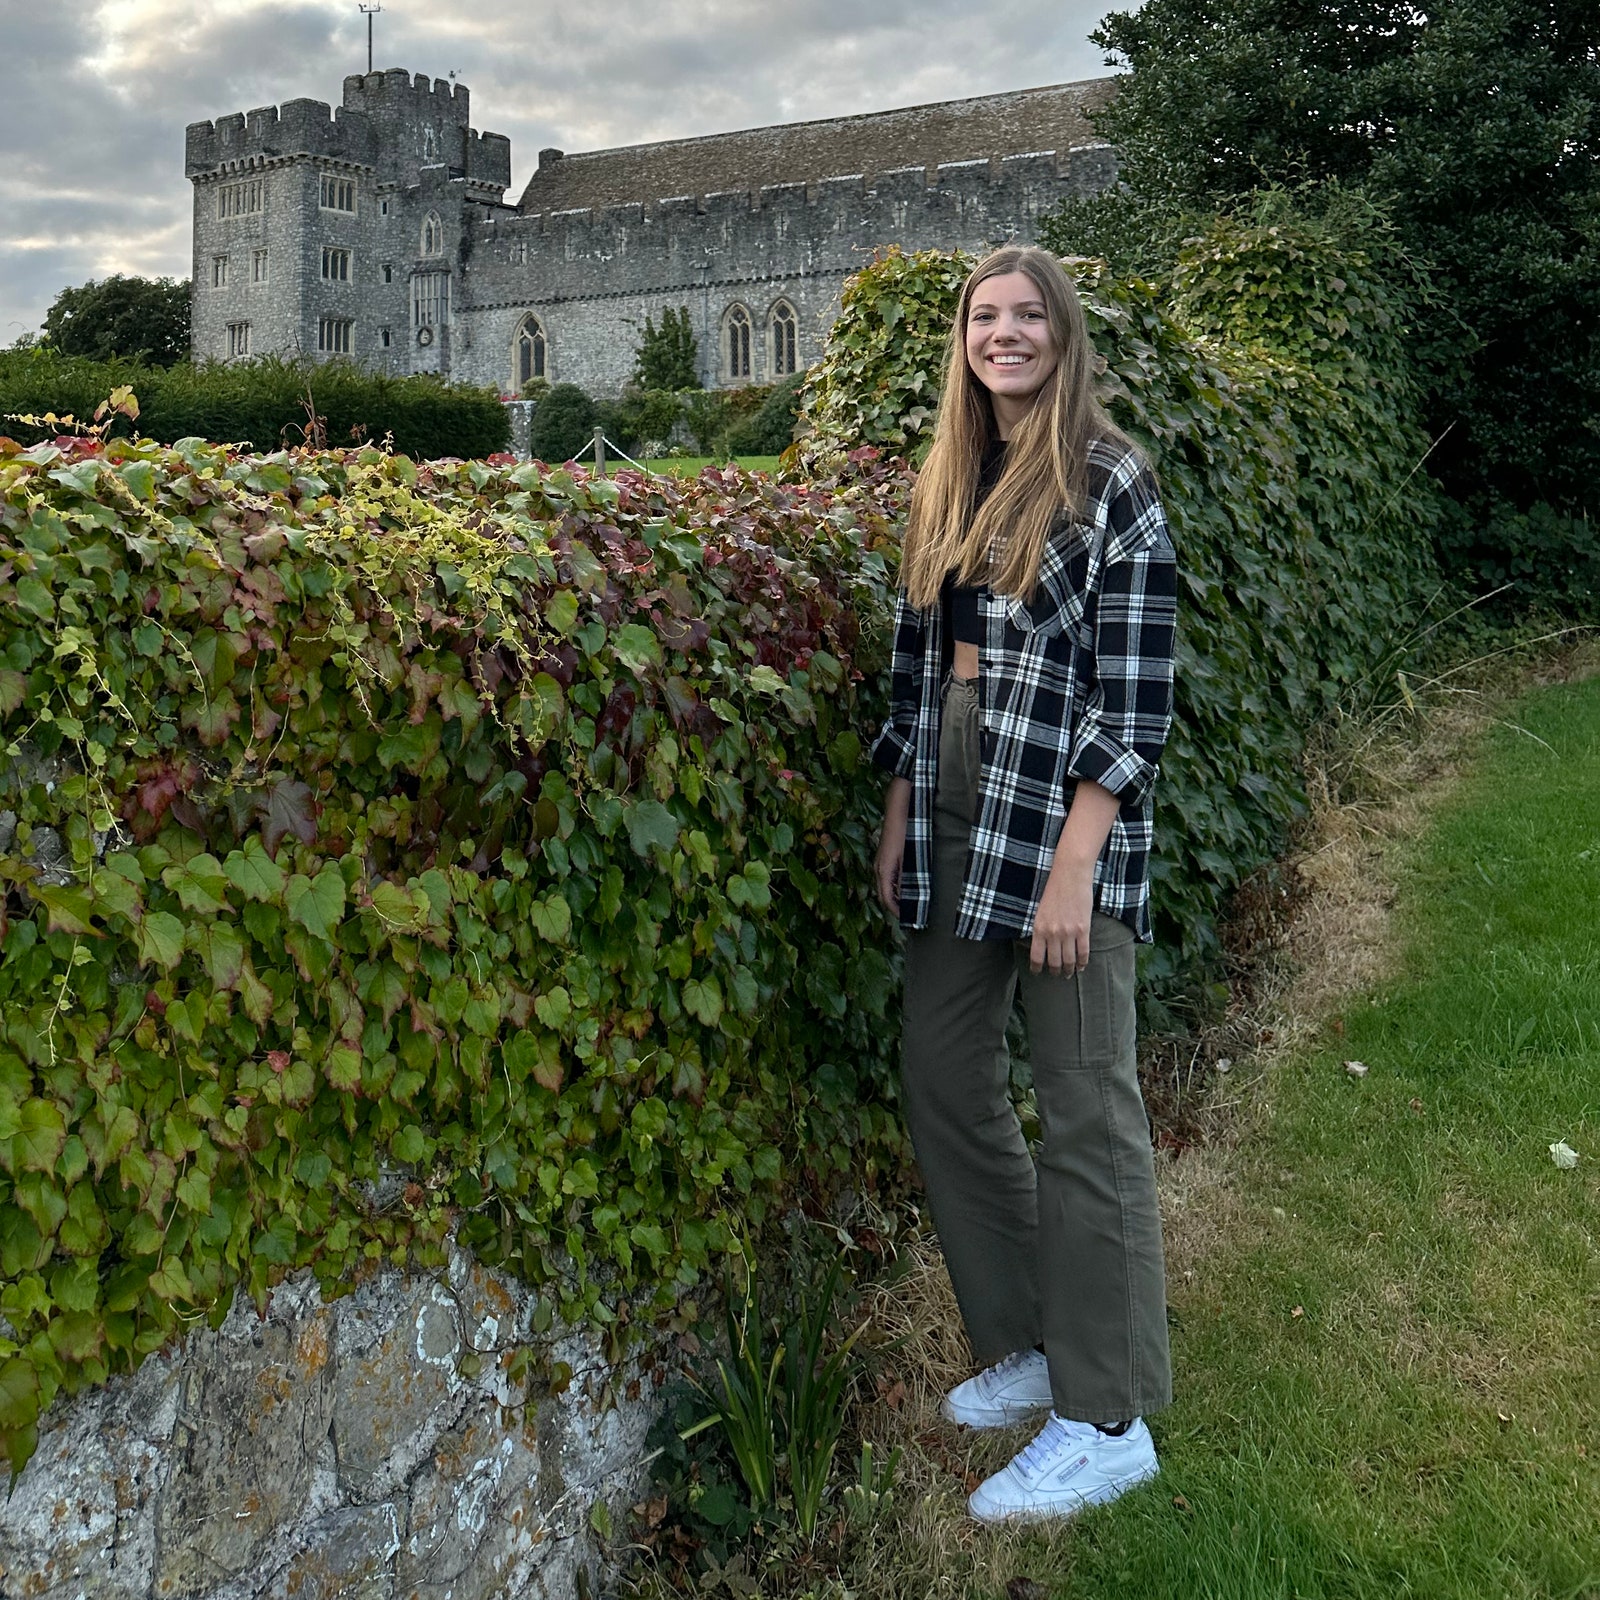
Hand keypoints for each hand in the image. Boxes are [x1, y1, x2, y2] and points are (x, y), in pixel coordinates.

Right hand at [876, 777, 911, 916]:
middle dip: (897, 907)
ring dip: (897, 897)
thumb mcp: (910, 855)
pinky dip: (897, 886)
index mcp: (884, 869)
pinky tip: (909, 886)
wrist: (900, 804)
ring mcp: (882, 861)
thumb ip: (907, 876)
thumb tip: (907, 897)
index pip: (886, 899)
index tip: (911, 922)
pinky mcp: (887, 855)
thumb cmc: (907, 827)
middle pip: (885, 895)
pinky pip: (889, 877)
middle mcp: (880, 867)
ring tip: (913, 905)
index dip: (898, 912)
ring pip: (886, 886)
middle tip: (914, 917)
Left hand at [1029, 861, 1093, 974]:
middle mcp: (1052, 933)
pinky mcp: (1083, 929)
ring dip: (1069, 970)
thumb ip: (1041, 929)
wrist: (1070, 875)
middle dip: (1055, 971)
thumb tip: (1043, 946)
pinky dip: (1083, 962)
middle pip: (1053, 961)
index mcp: (1038, 928)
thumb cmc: (1054, 890)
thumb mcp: (1041, 911)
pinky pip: (1083, 952)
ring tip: (1069, 973)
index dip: (1037, 968)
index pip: (1036, 956)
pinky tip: (1082, 966)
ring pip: (1068, 960)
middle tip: (1057, 975)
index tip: (1038, 972)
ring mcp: (1069, 932)